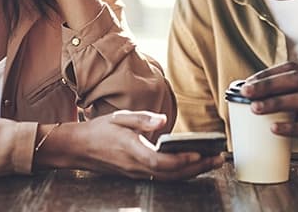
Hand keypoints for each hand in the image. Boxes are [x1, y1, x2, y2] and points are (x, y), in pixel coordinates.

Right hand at [70, 110, 223, 179]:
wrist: (79, 148)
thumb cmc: (100, 130)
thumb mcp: (120, 118)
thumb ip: (142, 119)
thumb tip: (162, 120)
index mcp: (132, 151)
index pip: (161, 162)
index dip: (181, 160)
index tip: (200, 153)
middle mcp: (137, 167)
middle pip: (172, 174)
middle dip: (197, 168)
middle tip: (218, 159)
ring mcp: (137, 173)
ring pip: (170, 178)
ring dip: (193, 172)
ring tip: (212, 162)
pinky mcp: (138, 174)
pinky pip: (164, 177)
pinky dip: (181, 173)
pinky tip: (192, 165)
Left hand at [241, 62, 297, 172]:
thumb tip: (267, 100)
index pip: (294, 68)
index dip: (269, 73)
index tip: (249, 81)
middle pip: (296, 79)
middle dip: (268, 83)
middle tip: (246, 91)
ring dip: (276, 102)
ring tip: (255, 109)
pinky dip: (290, 127)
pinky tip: (274, 129)